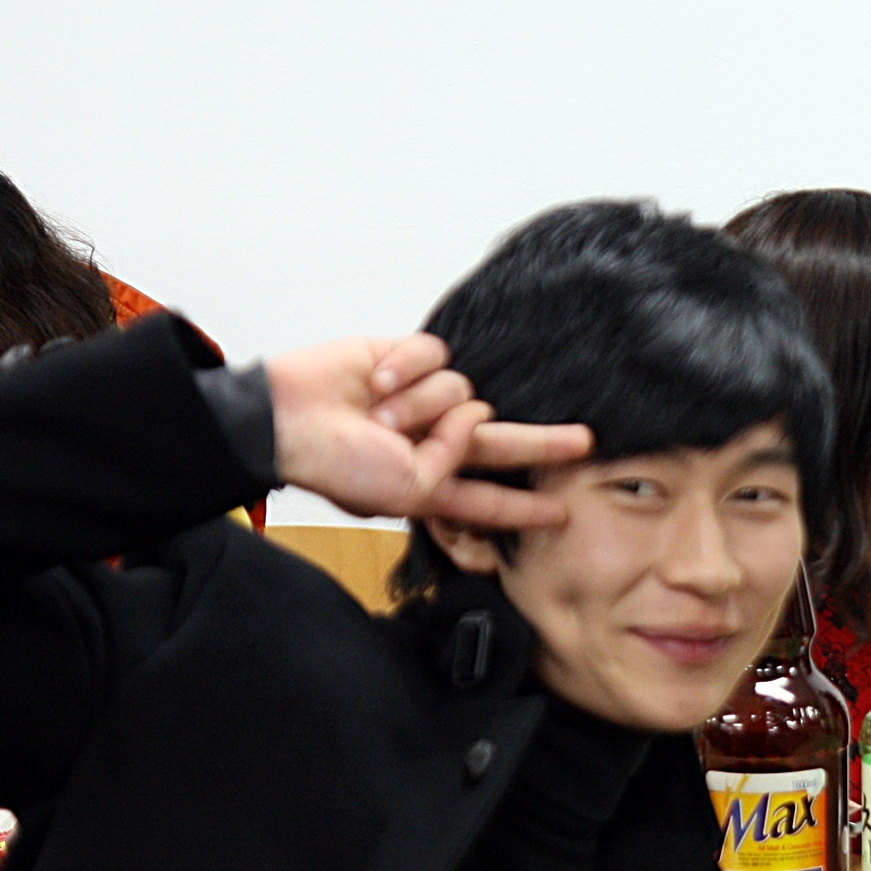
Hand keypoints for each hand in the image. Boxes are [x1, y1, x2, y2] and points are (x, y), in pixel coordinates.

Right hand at [266, 336, 592, 528]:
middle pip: (502, 442)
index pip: (488, 500)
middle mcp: (433, 442)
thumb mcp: (407, 491)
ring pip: (463, 393)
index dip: (523, 510)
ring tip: (382, 414)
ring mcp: (421, 401)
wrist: (286, 419)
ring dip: (423, 403)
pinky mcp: (406, 359)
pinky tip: (377, 380)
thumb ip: (452, 466)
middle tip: (585, 441)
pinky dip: (408, 367)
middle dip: (544, 443)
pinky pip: (437, 356)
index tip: (560, 514)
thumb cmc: (337, 464)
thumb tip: (473, 417)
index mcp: (431, 484)